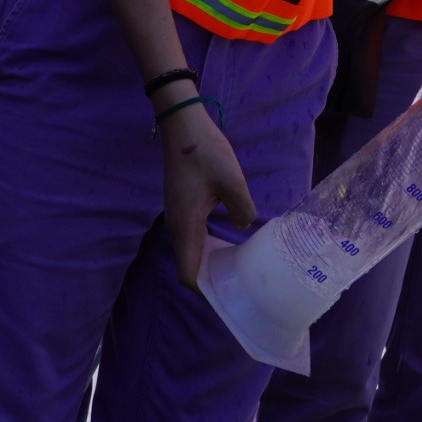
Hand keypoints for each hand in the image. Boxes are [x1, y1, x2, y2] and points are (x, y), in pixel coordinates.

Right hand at [157, 93, 255, 284]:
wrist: (182, 124)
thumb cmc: (204, 151)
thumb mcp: (232, 179)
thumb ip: (242, 207)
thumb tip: (243, 224)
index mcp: (186, 225)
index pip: (188, 274)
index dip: (205, 291)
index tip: (228, 296)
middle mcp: (177, 225)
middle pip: (190, 266)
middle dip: (211, 281)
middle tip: (240, 285)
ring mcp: (178, 214)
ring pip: (191, 251)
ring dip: (210, 263)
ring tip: (237, 267)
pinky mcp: (183, 205)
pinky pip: (193, 236)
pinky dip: (208, 246)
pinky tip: (228, 240)